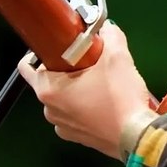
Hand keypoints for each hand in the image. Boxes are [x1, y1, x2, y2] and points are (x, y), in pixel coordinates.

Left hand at [17, 22, 155, 161]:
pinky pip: (75, 115)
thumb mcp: (117, 57)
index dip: (43, 51)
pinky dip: (85, 106)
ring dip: (76, 88)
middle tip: (89, 60)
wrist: (138, 136)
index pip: (28, 65)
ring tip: (100, 80)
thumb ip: (110, 36)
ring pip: (63, 99)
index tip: (60, 46)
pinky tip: (104, 100)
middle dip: (66, 68)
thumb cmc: (121, 98)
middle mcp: (50, 110)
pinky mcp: (78, 137)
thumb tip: (107, 28)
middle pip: (50, 81)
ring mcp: (63, 126)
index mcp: (49, 89)